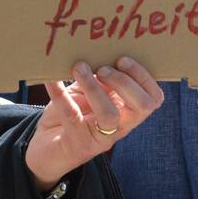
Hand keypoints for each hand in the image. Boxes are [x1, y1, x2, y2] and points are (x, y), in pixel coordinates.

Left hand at [24, 56, 164, 192]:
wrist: (44, 149)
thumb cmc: (72, 114)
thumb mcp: (89, 93)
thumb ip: (100, 78)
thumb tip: (102, 49)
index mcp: (127, 112)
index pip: (153, 99)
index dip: (144, 77)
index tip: (123, 58)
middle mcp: (119, 127)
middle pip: (142, 107)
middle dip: (125, 82)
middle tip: (103, 69)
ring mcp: (99, 138)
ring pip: (110, 115)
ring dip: (95, 88)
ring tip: (80, 68)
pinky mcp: (76, 144)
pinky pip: (72, 116)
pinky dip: (60, 94)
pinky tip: (52, 79)